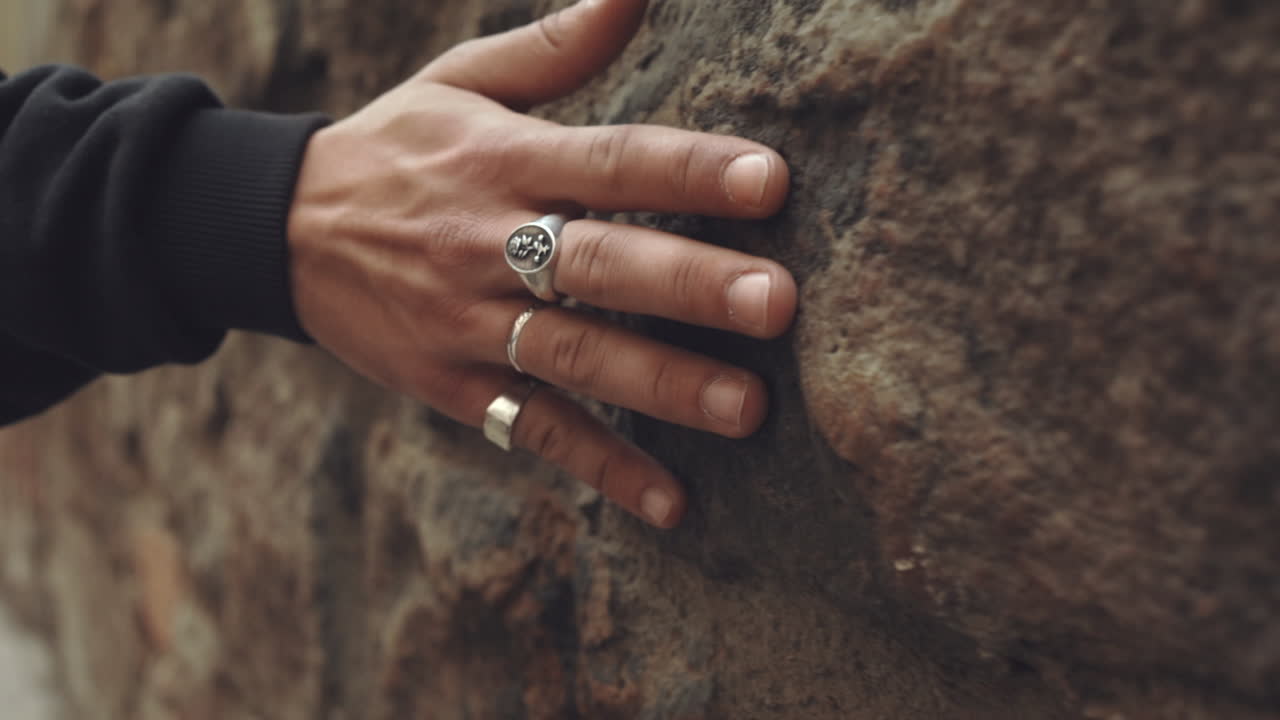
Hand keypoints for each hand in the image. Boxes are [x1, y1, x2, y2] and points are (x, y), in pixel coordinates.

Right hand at [287, 0, 795, 528]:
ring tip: (748, 410)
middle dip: (689, 285)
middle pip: (598, 264)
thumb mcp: (462, 82)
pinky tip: (671, 504)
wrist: (277, 229)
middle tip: (779, 303)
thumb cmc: (396, 147)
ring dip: (660, 385)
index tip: (770, 181)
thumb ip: (557, 45)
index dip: (688, 171)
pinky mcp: (453, 386)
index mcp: (502, 160)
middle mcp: (487, 243)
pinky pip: (535, 430)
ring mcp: (468, 324)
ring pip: (573, 357)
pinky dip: (602, 468)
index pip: (609, 161)